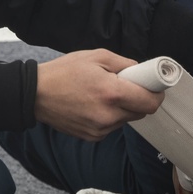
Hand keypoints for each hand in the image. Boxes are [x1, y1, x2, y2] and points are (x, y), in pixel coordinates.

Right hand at [34, 50, 164, 140]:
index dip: (156, 94)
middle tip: (126, 85)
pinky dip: (110, 116)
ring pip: (126, 119)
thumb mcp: (96, 56)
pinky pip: (112, 126)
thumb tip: (140, 71)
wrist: (36, 94)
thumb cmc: (64, 72)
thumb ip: (124, 63)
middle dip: (139, 98)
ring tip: (104, 93)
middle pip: (141, 112)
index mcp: (112, 93)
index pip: (149, 103)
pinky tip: (94, 104)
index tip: (154, 86)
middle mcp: (108, 116)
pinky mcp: (92, 137)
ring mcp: (100, 129)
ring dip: (123, 107)